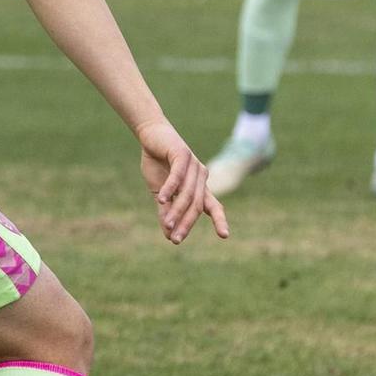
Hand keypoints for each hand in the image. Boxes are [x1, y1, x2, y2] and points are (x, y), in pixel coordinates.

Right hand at [136, 118, 228, 244]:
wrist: (151, 134)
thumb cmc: (157, 163)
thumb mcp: (161, 192)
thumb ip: (166, 211)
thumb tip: (169, 235)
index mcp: (199, 185)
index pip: (212, 205)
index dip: (219, 220)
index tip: (224, 236)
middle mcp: (201, 176)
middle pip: (198, 205)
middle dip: (187, 223)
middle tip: (176, 240)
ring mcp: (194, 165)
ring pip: (188, 194)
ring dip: (177, 211)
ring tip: (168, 225)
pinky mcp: (182, 154)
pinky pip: (178, 176)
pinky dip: (170, 189)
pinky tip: (161, 200)